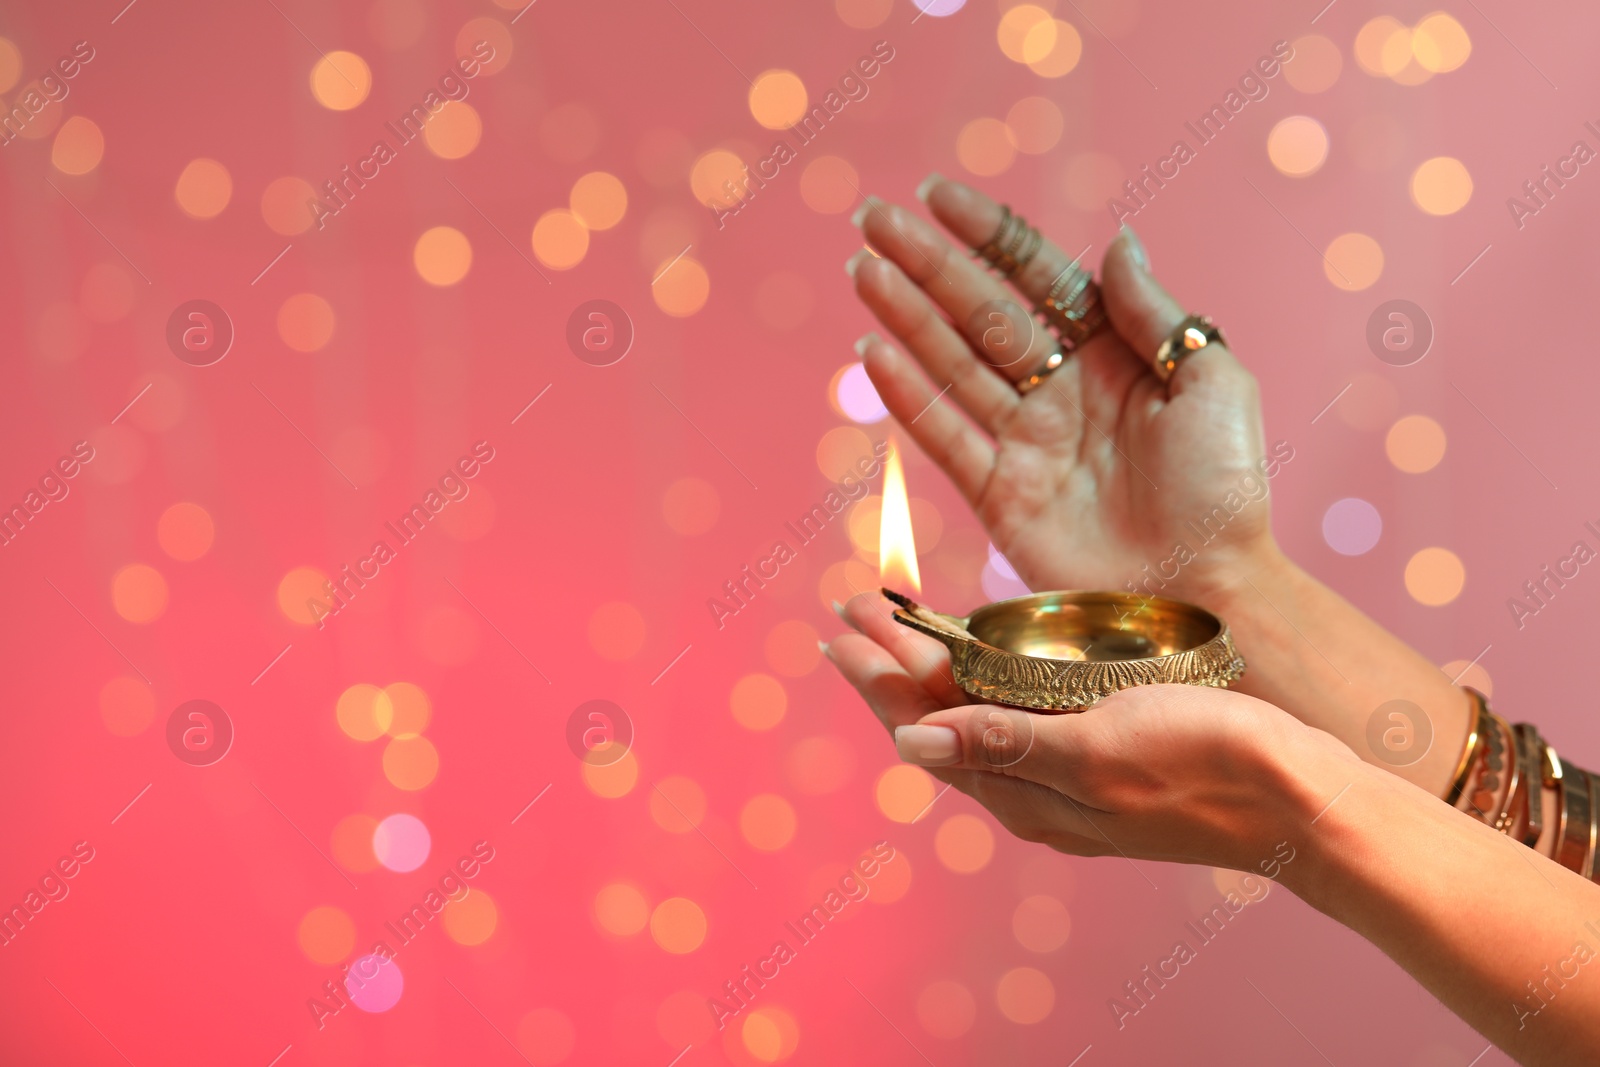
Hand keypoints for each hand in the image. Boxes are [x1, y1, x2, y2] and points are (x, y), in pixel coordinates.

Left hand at [826, 594, 1349, 870]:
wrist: (1300, 800)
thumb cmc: (1207, 766)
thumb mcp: (1097, 751)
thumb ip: (1004, 744)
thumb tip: (911, 742)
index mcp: (1022, 791)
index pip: (923, 724)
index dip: (878, 673)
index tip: (842, 623)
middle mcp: (1033, 790)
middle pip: (939, 718)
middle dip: (891, 663)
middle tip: (850, 608)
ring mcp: (1066, 776)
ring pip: (976, 717)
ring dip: (932, 669)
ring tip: (896, 626)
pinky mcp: (1101, 756)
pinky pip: (1019, 719)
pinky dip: (985, 684)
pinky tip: (982, 666)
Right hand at [848, 177, 1281, 602]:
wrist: (1207, 589)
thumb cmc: (1224, 491)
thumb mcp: (1212, 384)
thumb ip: (1154, 314)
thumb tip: (1117, 242)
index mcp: (1114, 354)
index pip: (1037, 277)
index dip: (988, 235)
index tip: (935, 195)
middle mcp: (1061, 389)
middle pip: (980, 312)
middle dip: (925, 263)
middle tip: (871, 220)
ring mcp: (1026, 442)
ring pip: (952, 363)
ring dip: (905, 315)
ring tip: (861, 269)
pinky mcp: (999, 495)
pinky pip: (945, 435)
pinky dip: (907, 396)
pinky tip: (872, 351)